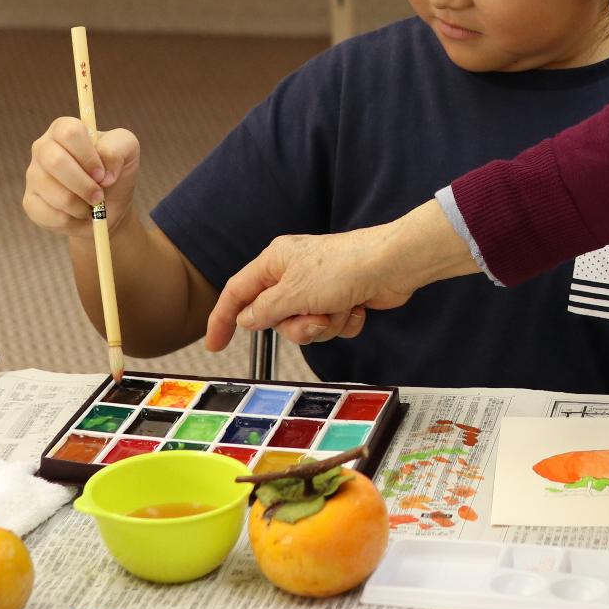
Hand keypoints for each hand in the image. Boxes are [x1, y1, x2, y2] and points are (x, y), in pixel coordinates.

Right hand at [21, 117, 140, 237]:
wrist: (108, 206)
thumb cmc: (115, 172)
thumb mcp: (128, 151)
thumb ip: (119, 149)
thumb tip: (104, 172)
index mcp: (64, 129)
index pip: (69, 132)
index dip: (88, 156)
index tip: (102, 173)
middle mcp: (43, 148)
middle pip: (55, 161)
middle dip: (84, 184)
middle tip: (99, 196)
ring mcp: (33, 175)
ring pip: (55, 193)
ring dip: (81, 206)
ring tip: (91, 205)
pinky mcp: (30, 202)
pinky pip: (48, 215)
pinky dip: (71, 221)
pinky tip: (78, 215)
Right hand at [203, 201, 478, 350]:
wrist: (393, 265)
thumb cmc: (344, 268)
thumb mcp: (293, 293)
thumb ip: (264, 311)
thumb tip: (245, 319)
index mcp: (275, 262)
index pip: (237, 293)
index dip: (222, 319)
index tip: (215, 346)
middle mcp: (293, 274)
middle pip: (276, 318)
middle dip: (299, 326)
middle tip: (316, 317)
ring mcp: (318, 288)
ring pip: (305, 327)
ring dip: (325, 325)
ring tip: (341, 308)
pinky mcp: (341, 299)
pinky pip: (331, 326)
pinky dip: (344, 322)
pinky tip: (357, 307)